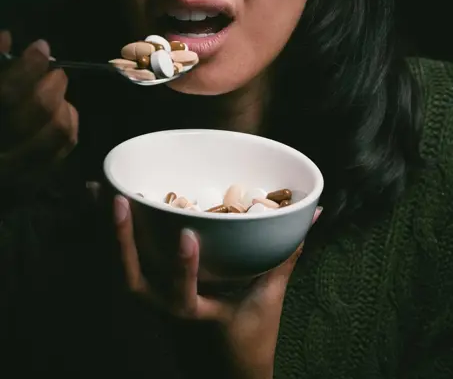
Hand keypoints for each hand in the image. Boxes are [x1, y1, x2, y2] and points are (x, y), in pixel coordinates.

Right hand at [0, 30, 78, 207]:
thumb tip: (6, 38)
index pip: (7, 94)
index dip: (28, 67)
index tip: (40, 47)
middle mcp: (2, 150)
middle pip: (39, 109)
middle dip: (52, 82)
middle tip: (52, 71)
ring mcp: (15, 172)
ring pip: (58, 130)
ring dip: (63, 102)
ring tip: (53, 92)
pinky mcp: (31, 182)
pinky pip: (64, 148)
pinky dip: (68, 122)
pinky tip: (59, 112)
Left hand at [114, 194, 321, 378]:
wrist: (224, 376)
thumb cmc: (249, 338)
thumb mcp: (270, 298)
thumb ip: (286, 255)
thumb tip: (312, 212)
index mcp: (198, 316)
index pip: (183, 298)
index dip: (183, 270)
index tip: (187, 235)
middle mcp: (167, 310)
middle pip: (133, 280)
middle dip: (121, 241)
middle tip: (116, 199)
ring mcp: (152, 303)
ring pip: (120, 269)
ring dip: (106, 232)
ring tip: (95, 190)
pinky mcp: (147, 295)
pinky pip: (124, 264)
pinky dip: (111, 236)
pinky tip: (100, 208)